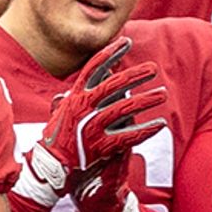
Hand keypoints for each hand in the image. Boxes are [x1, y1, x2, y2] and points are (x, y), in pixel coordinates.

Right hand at [9, 36, 168, 210]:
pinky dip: (146, 130)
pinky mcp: (100, 145)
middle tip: (153, 68)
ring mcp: (92, 126)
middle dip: (135, 74)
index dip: (111, 53)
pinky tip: (160, 124)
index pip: (93, 68)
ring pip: (125, 108)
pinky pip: (129, 136)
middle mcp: (83, 108)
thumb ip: (66, 101)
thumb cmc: (55, 141)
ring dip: (146, 100)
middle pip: (114, 84)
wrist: (49, 169)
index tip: (127, 42)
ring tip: (163, 94)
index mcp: (74, 97)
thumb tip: (72, 88)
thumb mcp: (58, 116)